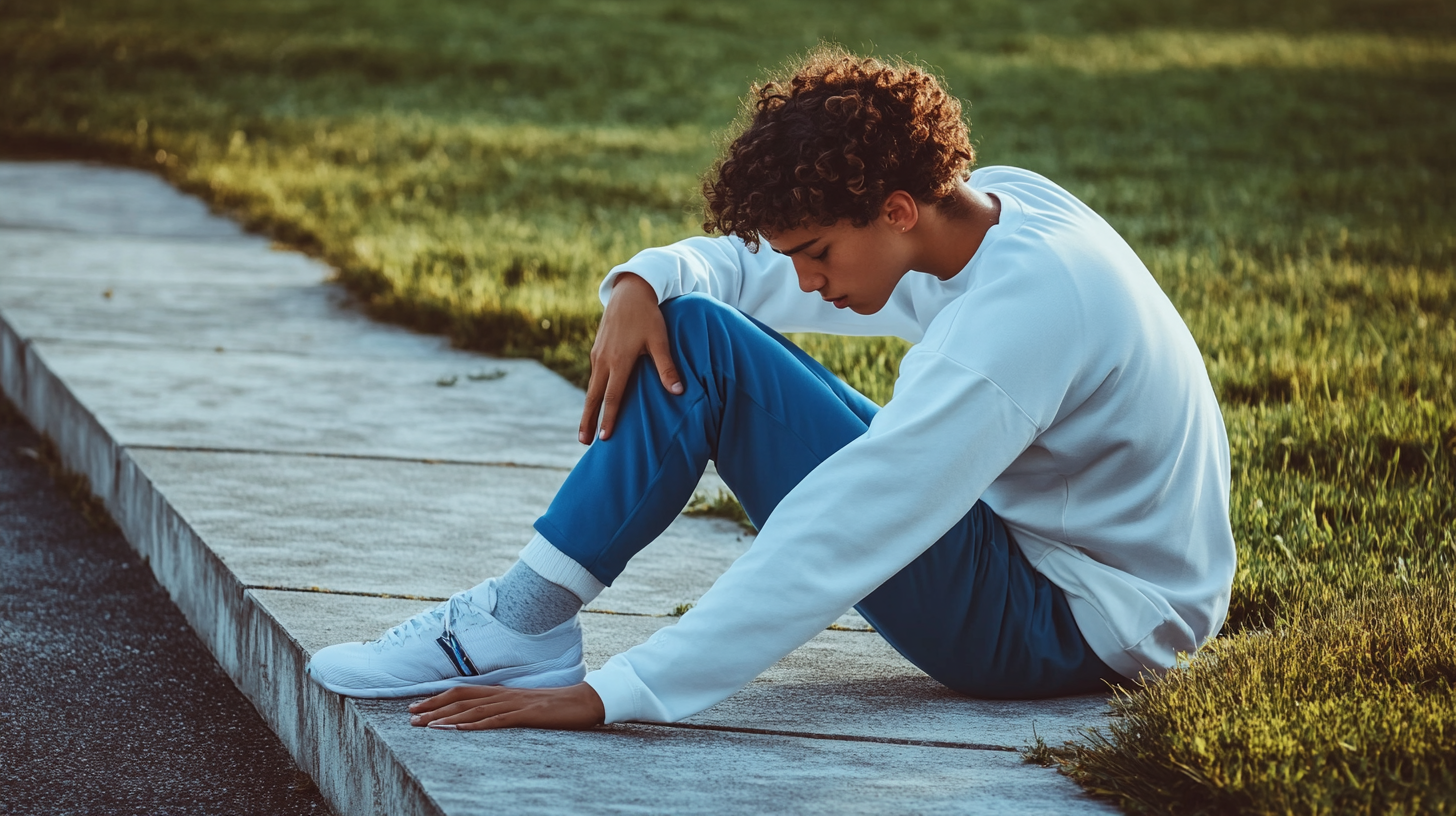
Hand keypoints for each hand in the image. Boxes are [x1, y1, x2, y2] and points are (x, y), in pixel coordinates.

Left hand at [408, 683, 605, 730]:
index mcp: (502, 691)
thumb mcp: (525, 705)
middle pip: (462, 700)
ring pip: (474, 710)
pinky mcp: (527, 714)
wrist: (585, 701)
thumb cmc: (556, 706)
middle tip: (411, 717)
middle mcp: (504, 694)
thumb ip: (504, 707)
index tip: (417, 706)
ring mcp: (515, 704)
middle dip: (434, 708)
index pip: (463, 692)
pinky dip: (475, 724)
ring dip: (447, 717)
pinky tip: (459, 728)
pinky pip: (496, 719)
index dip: (438, 698)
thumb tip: (484, 715)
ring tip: (426, 726)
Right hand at [579, 272, 682, 443]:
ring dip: (588, 408)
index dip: (608, 418)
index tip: (605, 438)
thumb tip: (678, 392)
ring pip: (591, 387)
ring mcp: (597, 355)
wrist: (629, 293)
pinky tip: (595, 401)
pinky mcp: (596, 350)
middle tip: (584, 442)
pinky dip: (592, 392)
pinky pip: (593, 376)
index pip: (612, 397)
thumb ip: (667, 368)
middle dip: (588, 420)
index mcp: (619, 362)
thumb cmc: (648, 317)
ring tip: (586, 428)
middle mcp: (604, 361)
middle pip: (594, 397)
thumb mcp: (660, 341)